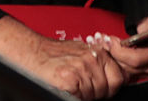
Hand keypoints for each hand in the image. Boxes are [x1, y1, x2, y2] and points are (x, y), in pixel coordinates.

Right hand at [0, 16, 125, 99]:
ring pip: (95, 95)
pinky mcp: (69, 81)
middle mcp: (91, 59)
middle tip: (80, 85)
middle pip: (108, 88)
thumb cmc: (50, 53)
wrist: (29, 52)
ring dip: (83, 94)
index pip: (119, 77)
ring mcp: (81, 69)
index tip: (101, 87)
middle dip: (96, 91)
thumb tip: (113, 74)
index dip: (109, 86)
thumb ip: (98, 60)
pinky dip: (72, 95)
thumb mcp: (80, 50)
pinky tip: (64, 87)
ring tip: (70, 84)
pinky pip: (81, 97)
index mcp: (97, 51)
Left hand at [105, 11, 147, 80]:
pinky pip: (126, 68)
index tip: (110, 39)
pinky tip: (108, 47)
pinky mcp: (144, 70)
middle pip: (127, 65)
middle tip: (102, 39)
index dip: (120, 51)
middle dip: (111, 52)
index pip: (136, 59)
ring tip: (102, 41)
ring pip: (125, 68)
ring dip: (110, 55)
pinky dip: (115, 58)